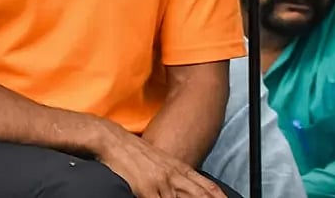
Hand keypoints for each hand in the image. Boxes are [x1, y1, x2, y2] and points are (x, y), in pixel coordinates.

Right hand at [95, 124, 224, 197]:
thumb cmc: (136, 154)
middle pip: (200, 195)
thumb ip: (176, 175)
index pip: (207, 187)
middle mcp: (175, 175)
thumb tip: (185, 189)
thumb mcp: (162, 162)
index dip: (219, 196)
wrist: (115, 141)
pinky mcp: (146, 188)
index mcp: (181, 169)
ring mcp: (162, 182)